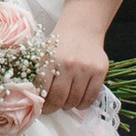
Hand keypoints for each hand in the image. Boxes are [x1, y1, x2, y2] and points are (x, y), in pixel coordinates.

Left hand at [40, 0, 114, 115]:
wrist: (82, 28)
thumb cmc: (60, 43)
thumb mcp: (45, 54)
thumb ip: (40, 75)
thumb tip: (36, 100)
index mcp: (51, 60)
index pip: (45, 92)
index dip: (43, 105)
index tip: (43, 108)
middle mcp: (69, 64)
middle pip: (60, 99)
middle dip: (55, 107)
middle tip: (53, 107)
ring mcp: (86, 68)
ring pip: (76, 100)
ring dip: (69, 105)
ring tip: (66, 101)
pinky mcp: (100, 71)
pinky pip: (91, 96)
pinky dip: (84, 104)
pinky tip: (79, 101)